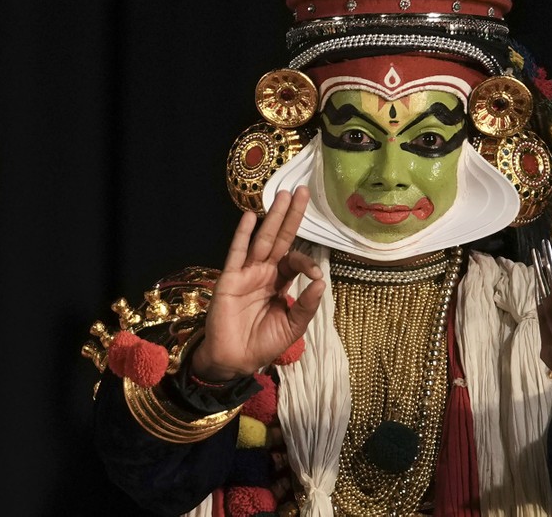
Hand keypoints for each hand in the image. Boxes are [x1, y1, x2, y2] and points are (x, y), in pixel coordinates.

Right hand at [191, 187, 324, 380]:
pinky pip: (237, 253)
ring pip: (263, 239)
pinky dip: (243, 235)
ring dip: (273, 217)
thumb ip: (306, 305)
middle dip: (291, 216)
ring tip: (284, 194)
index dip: (307, 261)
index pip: (295, 261)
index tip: (315, 274)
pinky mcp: (230, 278)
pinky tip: (250, 217)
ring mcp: (246, 273)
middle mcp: (264, 272)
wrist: (234, 360)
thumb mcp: (293, 327)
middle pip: (281, 238)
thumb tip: (321, 282)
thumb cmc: (263, 343)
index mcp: (280, 282)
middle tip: (303, 190)